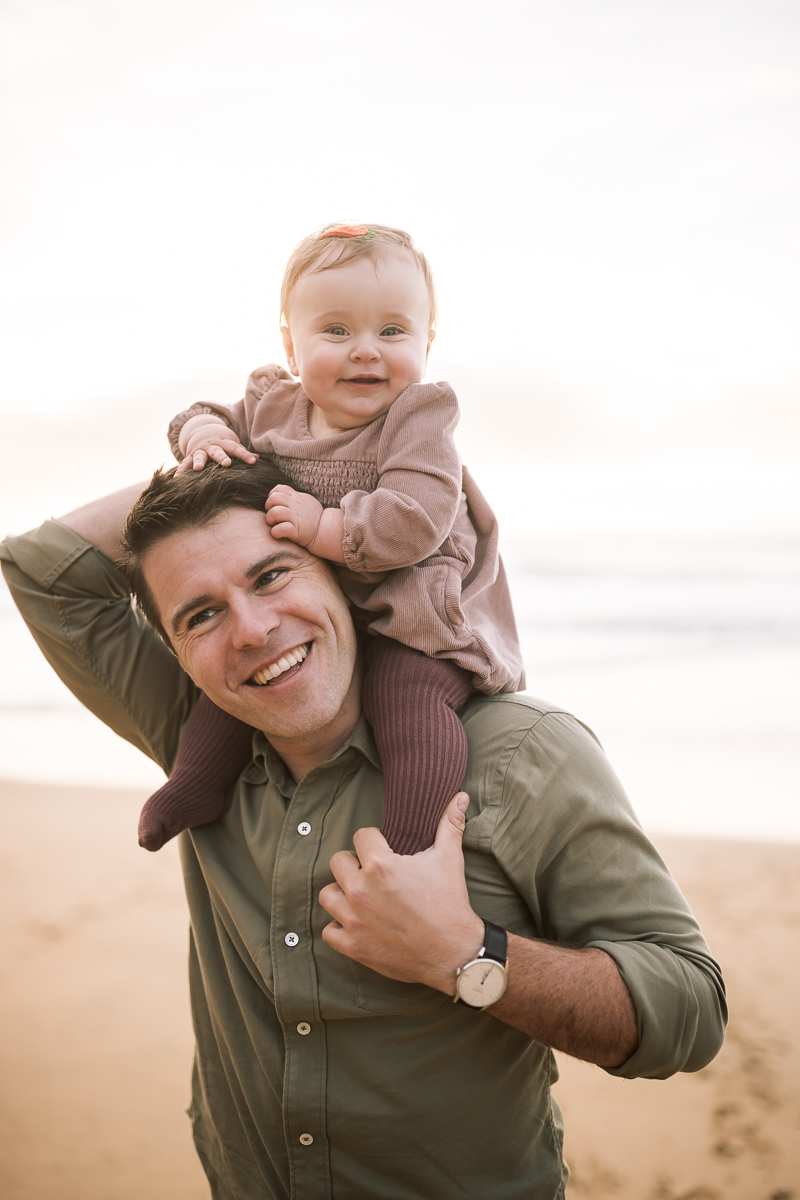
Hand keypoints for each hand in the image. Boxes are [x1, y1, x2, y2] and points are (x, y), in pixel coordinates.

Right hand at [175, 418, 257, 474]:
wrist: (203, 431)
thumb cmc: (222, 442)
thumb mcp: (232, 443)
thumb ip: (243, 452)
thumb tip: (258, 459)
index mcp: (224, 443)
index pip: (236, 448)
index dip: (245, 455)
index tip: (253, 461)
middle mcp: (212, 446)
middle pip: (217, 451)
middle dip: (221, 457)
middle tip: (226, 463)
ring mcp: (200, 450)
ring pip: (200, 456)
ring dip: (199, 462)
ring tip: (198, 468)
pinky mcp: (190, 456)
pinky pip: (185, 463)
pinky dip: (181, 470)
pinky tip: (177, 478)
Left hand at [265, 485, 323, 545]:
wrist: (325, 532)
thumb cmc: (313, 518)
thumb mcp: (307, 501)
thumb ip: (295, 497)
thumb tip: (282, 494)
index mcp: (297, 498)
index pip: (280, 488)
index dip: (272, 495)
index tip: (275, 504)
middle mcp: (296, 506)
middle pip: (275, 498)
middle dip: (268, 505)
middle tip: (272, 514)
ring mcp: (296, 518)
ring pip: (275, 512)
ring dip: (270, 518)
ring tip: (274, 523)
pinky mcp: (296, 532)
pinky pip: (281, 529)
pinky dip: (276, 532)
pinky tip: (278, 533)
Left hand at [319, 793, 483, 994]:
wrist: (455, 953)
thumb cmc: (450, 903)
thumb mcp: (449, 859)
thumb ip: (449, 824)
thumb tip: (460, 796)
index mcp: (381, 866)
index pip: (361, 835)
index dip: (374, 840)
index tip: (385, 849)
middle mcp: (361, 891)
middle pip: (338, 861)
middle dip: (354, 863)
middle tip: (373, 872)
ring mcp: (354, 920)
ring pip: (327, 894)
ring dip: (341, 893)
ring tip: (361, 895)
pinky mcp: (354, 946)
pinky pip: (328, 931)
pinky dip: (339, 927)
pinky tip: (357, 922)